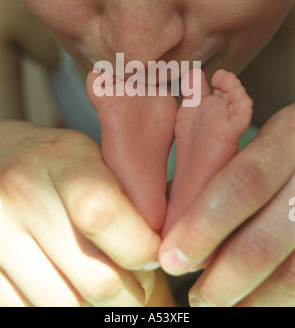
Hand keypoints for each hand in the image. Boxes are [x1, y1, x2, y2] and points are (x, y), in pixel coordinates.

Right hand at [0, 121, 159, 306]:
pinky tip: (67, 283)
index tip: (152, 256)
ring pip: (67, 305)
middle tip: (136, 280)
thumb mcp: (95, 159)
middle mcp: (22, 192)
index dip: (140, 248)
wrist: (2, 158)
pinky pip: (29, 310)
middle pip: (95, 278)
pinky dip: (62, 306)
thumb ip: (129, 197)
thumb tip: (164, 255)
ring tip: (100, 278)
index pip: (103, 214)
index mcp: (61, 158)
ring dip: (96, 305)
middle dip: (131, 293)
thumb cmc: (59, 165)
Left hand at [159, 105, 294, 306]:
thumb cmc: (276, 149)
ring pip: (290, 273)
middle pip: (264, 240)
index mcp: (287, 137)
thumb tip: (170, 221)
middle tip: (195, 295)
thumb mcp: (254, 139)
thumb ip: (217, 169)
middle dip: (221, 275)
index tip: (170, 254)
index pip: (244, 184)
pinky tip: (248, 301)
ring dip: (247, 296)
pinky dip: (271, 297)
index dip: (203, 225)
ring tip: (213, 300)